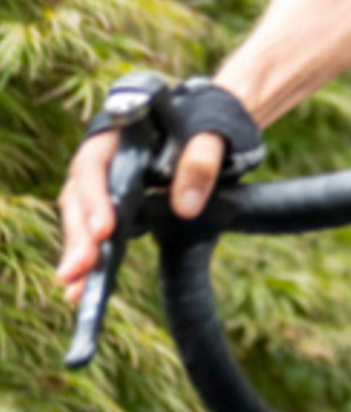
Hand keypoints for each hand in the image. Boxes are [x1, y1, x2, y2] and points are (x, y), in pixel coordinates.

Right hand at [57, 131, 226, 303]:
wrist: (214, 123)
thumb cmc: (209, 121)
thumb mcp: (212, 132)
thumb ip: (201, 160)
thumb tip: (186, 206)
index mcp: (120, 131)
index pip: (95, 163)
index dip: (94, 197)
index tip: (104, 230)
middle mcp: (105, 156)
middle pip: (79, 194)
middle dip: (78, 235)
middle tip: (76, 272)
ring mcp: (107, 181)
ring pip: (81, 216)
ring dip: (78, 252)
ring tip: (77, 290)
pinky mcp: (116, 204)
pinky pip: (95, 230)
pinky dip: (91, 255)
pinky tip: (84, 286)